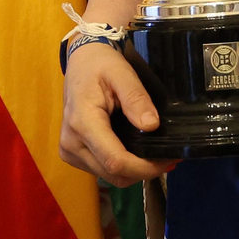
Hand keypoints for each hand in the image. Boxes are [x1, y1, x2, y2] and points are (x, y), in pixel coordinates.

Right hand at [59, 43, 178, 185]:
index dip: (144, 168)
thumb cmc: (101, 65)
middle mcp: (71, 143)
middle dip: (144, 171)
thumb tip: (152, 126)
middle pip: (113, 174)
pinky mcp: (73, 153)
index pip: (115, 160)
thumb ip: (136, 98)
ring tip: (156, 155)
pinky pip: (102, 170)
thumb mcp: (122, 73)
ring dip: (134, 171)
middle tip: (168, 157)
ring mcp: (70, 150)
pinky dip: (123, 167)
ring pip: (109, 176)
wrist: (81, 62)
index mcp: (82, 122)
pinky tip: (137, 153)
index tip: (167, 159)